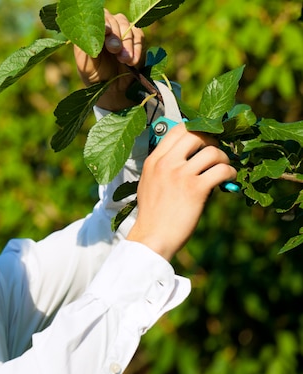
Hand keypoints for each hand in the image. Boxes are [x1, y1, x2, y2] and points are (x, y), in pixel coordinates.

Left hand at [74, 11, 143, 110]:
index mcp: (94, 30)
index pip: (100, 18)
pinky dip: (137, 49)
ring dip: (127, 43)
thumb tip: (90, 35)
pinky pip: (139, 37)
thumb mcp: (85, 64)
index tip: (107, 32)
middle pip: (115, 20)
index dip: (104, 23)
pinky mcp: (136, 40)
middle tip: (115, 50)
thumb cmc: (94, 74)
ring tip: (124, 60)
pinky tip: (132, 62)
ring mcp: (123, 32)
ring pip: (128, 27)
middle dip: (116, 35)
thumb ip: (85, 48)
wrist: (111, 88)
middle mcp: (109, 27)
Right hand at [126, 125, 237, 260]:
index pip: (177, 130)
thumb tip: (188, 156)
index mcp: (154, 161)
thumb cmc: (153, 214)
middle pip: (196, 134)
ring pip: (212, 151)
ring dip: (224, 158)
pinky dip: (230, 173)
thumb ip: (163, 166)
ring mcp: (181, 175)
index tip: (204, 139)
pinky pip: (221, 170)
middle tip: (216, 153)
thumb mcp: (149, 183)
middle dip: (212, 141)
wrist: (153, 237)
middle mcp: (166, 164)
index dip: (196, 129)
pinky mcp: (196, 189)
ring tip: (224, 168)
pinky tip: (228, 180)